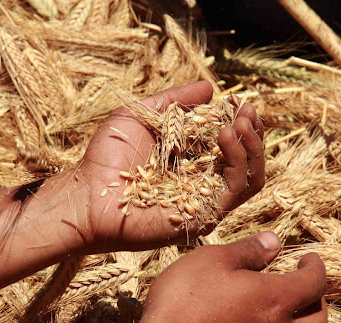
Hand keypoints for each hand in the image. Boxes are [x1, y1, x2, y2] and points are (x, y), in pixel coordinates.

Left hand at [79, 81, 264, 251]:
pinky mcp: (204, 216)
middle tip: (247, 110)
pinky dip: (237, 162)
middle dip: (252, 132)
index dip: (240, 122)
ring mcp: (205, 201)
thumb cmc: (106, 157)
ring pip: (250, 177)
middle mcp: (203, 182)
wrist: (88, 194)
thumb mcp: (141, 115)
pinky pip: (234, 191)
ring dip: (252, 147)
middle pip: (247, 160)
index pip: (230, 143)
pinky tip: (224, 137)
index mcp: (191, 161)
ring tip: (238, 123)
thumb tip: (210, 88)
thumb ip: (174, 101)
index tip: (241, 102)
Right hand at [137, 232, 326, 322]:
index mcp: (276, 300)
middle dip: (318, 303)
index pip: (314, 283)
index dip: (316, 267)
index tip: (309, 259)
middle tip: (307, 291)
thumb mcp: (211, 260)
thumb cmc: (184, 302)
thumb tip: (274, 241)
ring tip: (285, 321)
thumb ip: (247, 250)